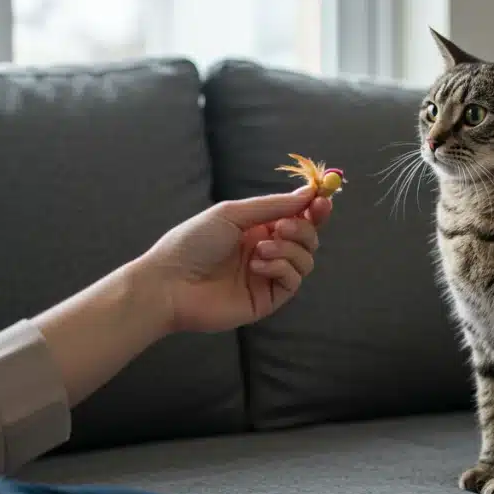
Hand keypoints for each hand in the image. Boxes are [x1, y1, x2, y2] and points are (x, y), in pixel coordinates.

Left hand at [134, 186, 332, 333]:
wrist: (170, 283)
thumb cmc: (193, 242)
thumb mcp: (232, 214)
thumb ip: (273, 206)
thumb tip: (308, 194)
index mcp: (258, 227)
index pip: (297, 216)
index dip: (314, 209)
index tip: (322, 202)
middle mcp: (267, 249)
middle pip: (308, 237)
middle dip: (302, 228)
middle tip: (281, 227)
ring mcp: (268, 275)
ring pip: (305, 259)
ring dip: (288, 249)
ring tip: (260, 250)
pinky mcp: (267, 299)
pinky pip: (293, 281)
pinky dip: (281, 268)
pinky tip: (257, 267)